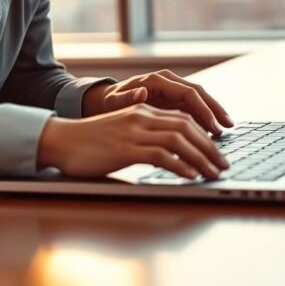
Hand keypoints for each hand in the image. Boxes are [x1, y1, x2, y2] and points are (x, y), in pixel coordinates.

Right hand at [38, 104, 229, 179]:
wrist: (61, 140)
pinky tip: (191, 176)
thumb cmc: (89, 142)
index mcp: (143, 110)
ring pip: (179, 139)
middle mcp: (142, 116)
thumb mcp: (122, 133)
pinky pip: (161, 155)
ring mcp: (134, 131)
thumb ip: (144, 137)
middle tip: (223, 165)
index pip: (184, 117)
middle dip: (210, 146)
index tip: (217, 151)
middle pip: (187, 126)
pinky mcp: (126, 148)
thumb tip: (169, 153)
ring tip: (214, 173)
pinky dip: (180, 165)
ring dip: (201, 157)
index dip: (205, 134)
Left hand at [83, 70, 234, 135]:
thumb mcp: (113, 102)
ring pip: (199, 101)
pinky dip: (204, 119)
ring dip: (213, 113)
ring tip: (227, 129)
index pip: (187, 92)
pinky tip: (212, 132)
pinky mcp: (173, 101)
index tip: (212, 125)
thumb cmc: (110, 102)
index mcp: (157, 80)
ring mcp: (172, 91)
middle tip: (228, 126)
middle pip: (199, 94)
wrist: (106, 101)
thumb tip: (141, 92)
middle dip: (215, 109)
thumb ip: (126, 99)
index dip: (203, 109)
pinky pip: (193, 108)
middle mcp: (168, 82)